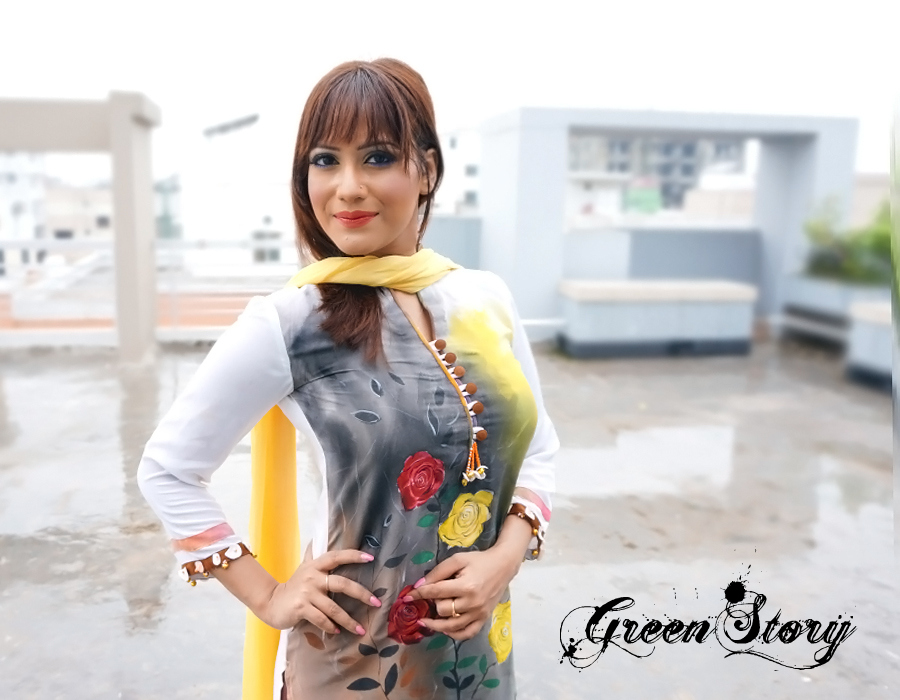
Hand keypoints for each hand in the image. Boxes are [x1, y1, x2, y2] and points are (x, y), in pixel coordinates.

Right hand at [262, 549, 380, 632]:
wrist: (271, 603)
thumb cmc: (293, 586)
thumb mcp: (303, 569)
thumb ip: (313, 557)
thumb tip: (315, 540)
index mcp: (315, 566)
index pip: (337, 557)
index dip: (353, 556)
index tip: (371, 558)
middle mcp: (312, 577)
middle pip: (342, 584)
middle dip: (361, 594)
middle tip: (376, 603)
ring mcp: (306, 593)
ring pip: (333, 607)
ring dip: (348, 620)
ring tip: (360, 629)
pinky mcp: (301, 608)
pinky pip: (321, 619)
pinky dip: (331, 626)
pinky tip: (337, 631)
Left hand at [405, 547, 519, 640]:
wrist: (503, 566)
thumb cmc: (478, 560)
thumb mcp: (457, 560)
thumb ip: (438, 572)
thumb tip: (419, 585)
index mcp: (465, 586)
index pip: (435, 593)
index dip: (419, 595)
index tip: (406, 598)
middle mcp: (472, 603)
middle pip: (442, 610)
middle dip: (432, 605)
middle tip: (429, 600)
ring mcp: (479, 614)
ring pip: (452, 626)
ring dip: (436, 625)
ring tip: (425, 621)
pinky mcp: (483, 619)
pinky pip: (466, 634)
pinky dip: (454, 634)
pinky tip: (445, 629)